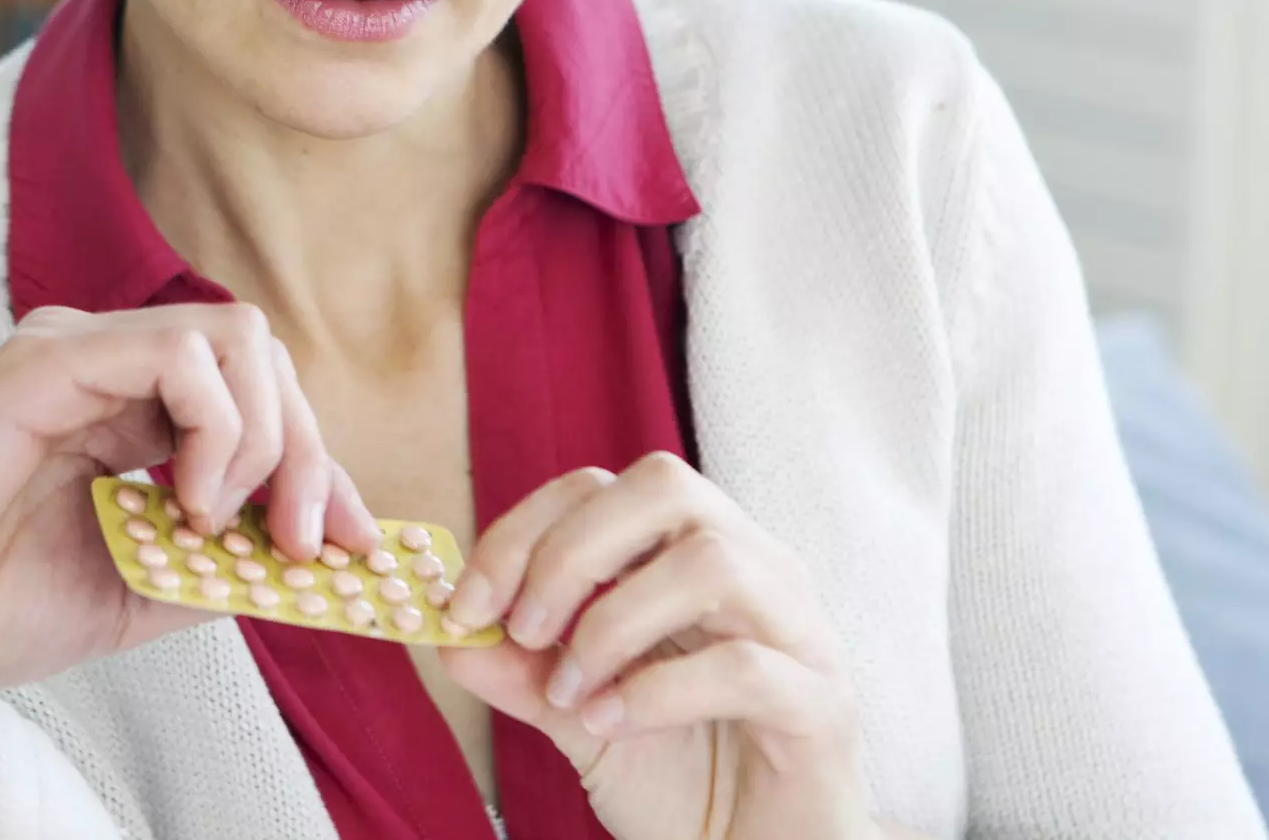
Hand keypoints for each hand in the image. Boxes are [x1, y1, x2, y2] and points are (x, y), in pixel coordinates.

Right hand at [0, 302, 380, 695]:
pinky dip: (216, 432)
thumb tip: (317, 554)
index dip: (324, 467)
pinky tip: (187, 504)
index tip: (359, 547)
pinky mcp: (50, 356)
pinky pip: (179, 354)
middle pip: (264, 356)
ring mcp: (79, 346)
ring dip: (264, 440)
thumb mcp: (143, 589)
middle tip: (302, 545)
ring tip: (220, 526)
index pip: (260, 396)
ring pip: (236, 340)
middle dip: (310, 454)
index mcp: (127, 403)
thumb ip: (224, 562)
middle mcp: (108, 357)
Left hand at [438, 453, 882, 839]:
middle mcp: (756, 571)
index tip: (468, 603)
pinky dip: (659, 691)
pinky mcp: (821, 704)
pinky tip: (613, 724)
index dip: (526, 529)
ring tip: (573, 693)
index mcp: (695, 556)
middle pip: (666, 488)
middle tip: (524, 630)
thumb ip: (521, 673)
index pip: (606, 487)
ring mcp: (799, 631)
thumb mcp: (581, 718)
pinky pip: (745, 666)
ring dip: (615, 624)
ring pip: (712, 562)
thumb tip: (448, 633)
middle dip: (573, 552)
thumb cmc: (685, 780)